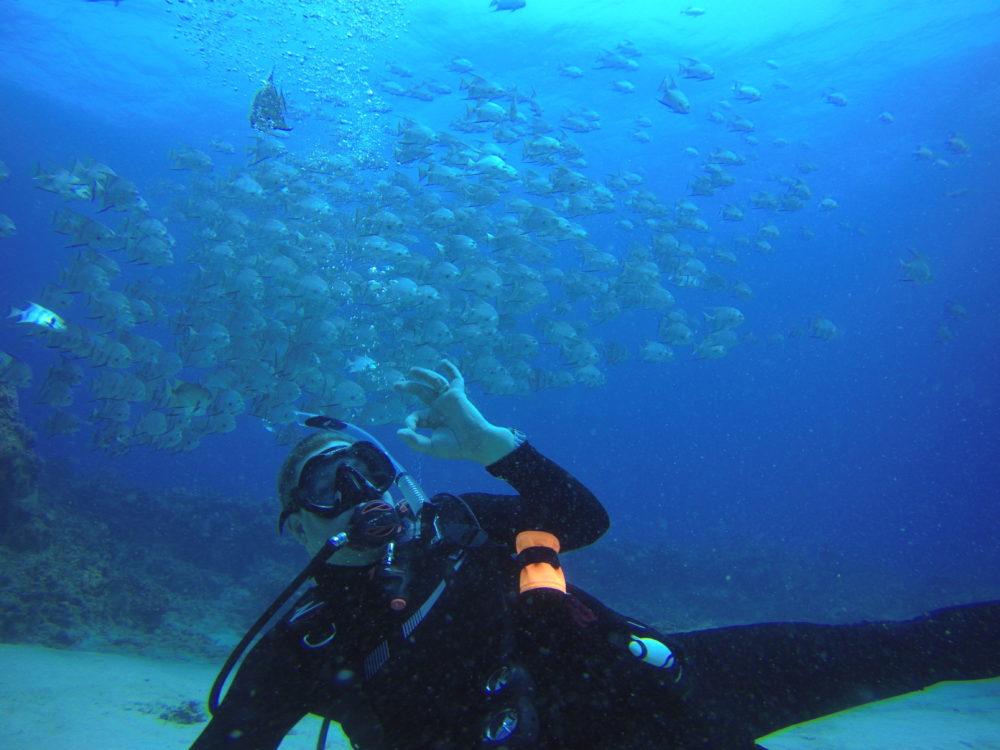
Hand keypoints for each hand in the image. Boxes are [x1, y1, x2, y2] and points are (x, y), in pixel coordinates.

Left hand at [394, 359, 518, 464]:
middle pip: (422, 392)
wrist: (475, 443)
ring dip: (423, 374)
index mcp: (433, 419)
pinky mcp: (457, 394)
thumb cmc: (455, 447)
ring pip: (434, 382)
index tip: (410, 429)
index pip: (416, 415)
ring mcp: (448, 400)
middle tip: (396, 385)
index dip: (410, 420)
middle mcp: (440, 407)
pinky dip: (450, 369)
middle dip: (409, 387)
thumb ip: (414, 441)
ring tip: (411, 371)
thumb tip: (399, 432)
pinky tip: (442, 362)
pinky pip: (455, 378)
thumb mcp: (430, 446)